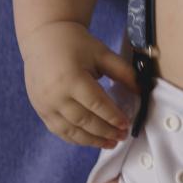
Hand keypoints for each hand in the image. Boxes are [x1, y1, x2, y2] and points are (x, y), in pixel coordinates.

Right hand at [21, 20, 139, 148]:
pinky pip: (59, 131)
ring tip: (110, 143)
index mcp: (72, 78)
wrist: (45, 38)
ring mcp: (45, 105)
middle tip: (122, 136)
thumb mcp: (102, 53)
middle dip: (105, 131)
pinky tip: (90, 140)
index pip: (96, 104)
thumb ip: (122, 72)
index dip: (113, 116)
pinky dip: (76, 139)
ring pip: (71, 131)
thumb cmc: (77, 44)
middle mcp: (56, 95)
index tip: (126, 124)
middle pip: (84, 121)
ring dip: (92, 141)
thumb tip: (141, 90)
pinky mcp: (40, 110)